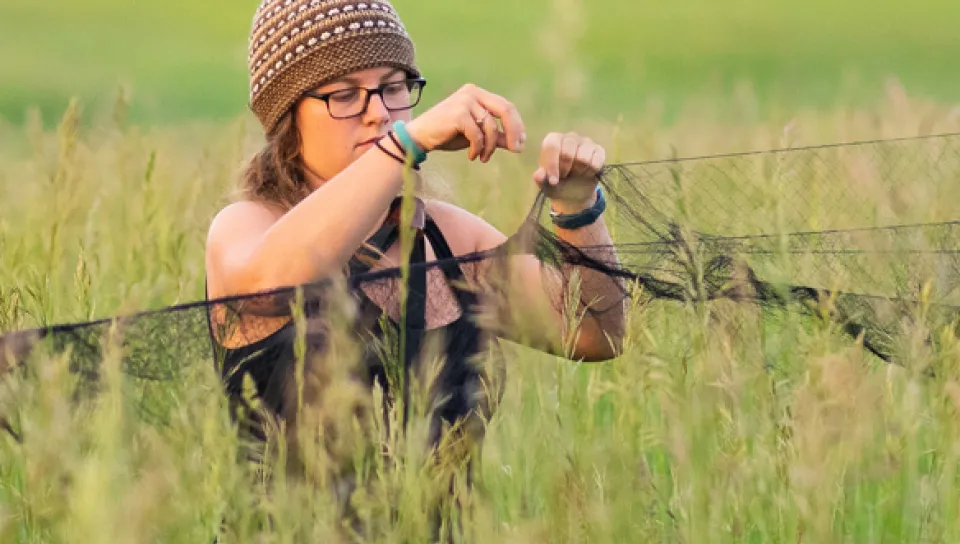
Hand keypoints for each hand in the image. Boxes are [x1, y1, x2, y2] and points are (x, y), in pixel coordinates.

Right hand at [404, 84, 525, 162]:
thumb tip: (516, 143)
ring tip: (484, 157)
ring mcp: (465, 101)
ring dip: (490, 147)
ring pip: (491, 127)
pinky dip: (478, 149)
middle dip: (514, 132)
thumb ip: (495, 135)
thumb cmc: (447, 134)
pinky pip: (477, 135)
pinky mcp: (458, 114)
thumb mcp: (475, 134)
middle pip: (505, 110)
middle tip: (516, 150)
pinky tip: (473, 156)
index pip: (506, 106)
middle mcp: (472, 93)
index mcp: (477, 93)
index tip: (521, 143)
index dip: (517, 125)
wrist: (420, 136)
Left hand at [533, 132, 605, 208]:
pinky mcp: (599, 150)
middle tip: (565, 176)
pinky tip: (587, 173)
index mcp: (553, 140)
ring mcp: (586, 142)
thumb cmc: (557, 183)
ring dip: (579, 172)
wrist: (574, 192)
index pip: (552, 146)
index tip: (553, 181)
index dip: (552, 165)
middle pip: (567, 153)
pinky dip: (590, 172)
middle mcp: (569, 137)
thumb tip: (539, 175)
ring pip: (583, 158)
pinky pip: (596, 162)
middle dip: (566, 170)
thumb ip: (540, 178)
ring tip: (576, 174)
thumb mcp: (545, 184)